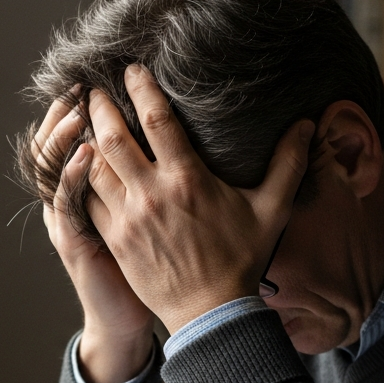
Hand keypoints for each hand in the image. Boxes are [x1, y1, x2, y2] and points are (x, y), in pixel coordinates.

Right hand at [34, 93, 153, 382]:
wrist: (129, 315)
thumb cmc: (145, 265)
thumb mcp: (141, 216)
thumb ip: (149, 178)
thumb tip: (181, 139)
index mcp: (90, 189)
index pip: (74, 138)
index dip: (75, 110)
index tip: (91, 79)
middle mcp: (72, 200)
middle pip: (57, 145)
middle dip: (65, 113)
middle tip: (80, 83)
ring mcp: (69, 220)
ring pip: (53, 168)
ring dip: (62, 137)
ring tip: (77, 108)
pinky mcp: (73, 241)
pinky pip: (65, 204)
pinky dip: (70, 178)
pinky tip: (83, 156)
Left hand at [83, 65, 313, 333]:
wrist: (212, 313)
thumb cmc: (242, 260)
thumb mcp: (272, 210)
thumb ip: (288, 163)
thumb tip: (308, 124)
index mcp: (188, 179)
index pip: (157, 120)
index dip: (141, 88)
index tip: (131, 69)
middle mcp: (152, 194)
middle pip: (114, 137)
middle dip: (100, 108)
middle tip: (92, 89)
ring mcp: (129, 219)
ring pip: (93, 168)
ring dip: (85, 141)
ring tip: (79, 122)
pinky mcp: (115, 240)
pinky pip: (86, 202)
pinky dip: (77, 180)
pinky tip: (75, 166)